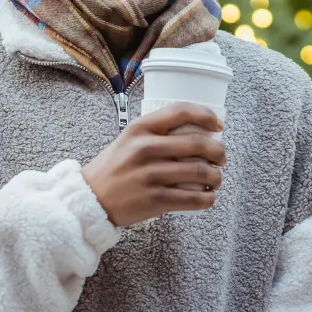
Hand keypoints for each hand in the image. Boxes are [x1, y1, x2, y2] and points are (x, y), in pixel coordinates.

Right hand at [82, 102, 225, 226]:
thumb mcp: (130, 139)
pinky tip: (208, 197)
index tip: (219, 126)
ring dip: (217, 176)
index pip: (182, 112)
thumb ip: (158, 132)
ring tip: (216, 179)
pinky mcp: (154, 200)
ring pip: (201, 172)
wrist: (89, 199)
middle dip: (219, 152)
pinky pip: (193, 198)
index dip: (207, 116)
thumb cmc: (115, 167)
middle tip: (221, 158)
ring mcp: (150, 175)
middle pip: (199, 144)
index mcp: (141, 128)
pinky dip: (208, 198)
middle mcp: (146, 148)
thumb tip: (199, 131)